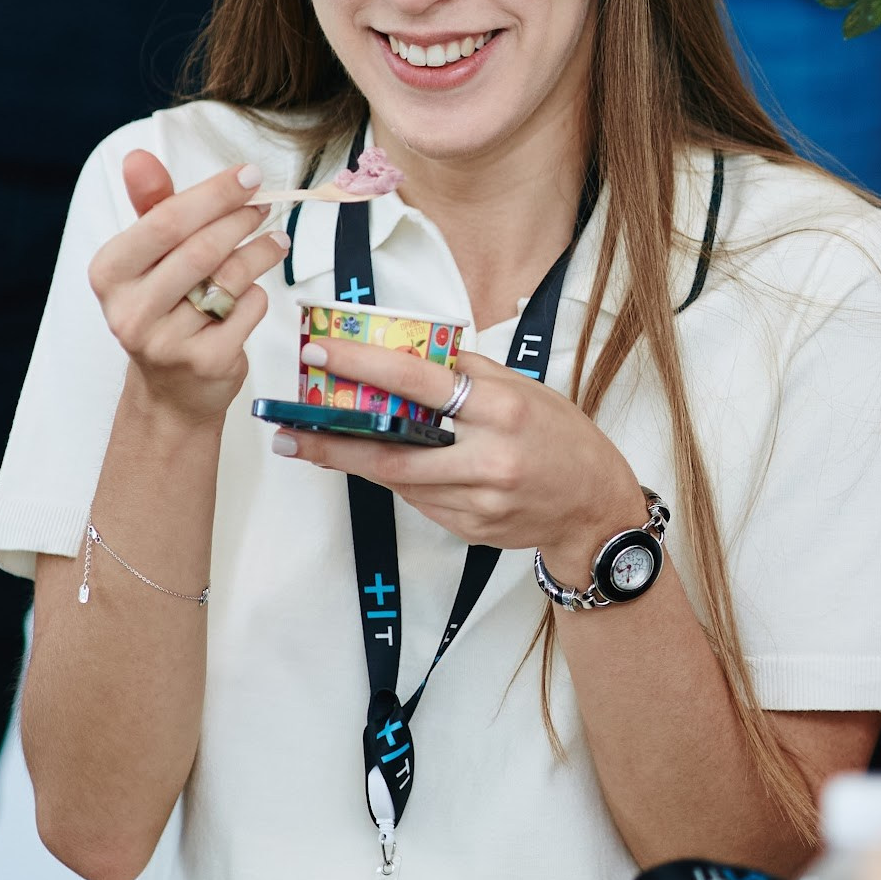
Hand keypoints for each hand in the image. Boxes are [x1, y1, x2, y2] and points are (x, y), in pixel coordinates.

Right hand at [89, 154, 288, 424]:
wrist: (171, 389)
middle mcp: (130, 310)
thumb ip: (152, 205)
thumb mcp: (148, 257)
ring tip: (274, 240)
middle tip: (265, 207)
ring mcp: (166, 341)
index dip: (213, 194)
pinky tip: (253, 291)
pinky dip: (258, 294)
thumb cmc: (164, 307)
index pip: (164, 222)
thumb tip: (138, 158)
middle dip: (241, 221)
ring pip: (229, 279)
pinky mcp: (205, 361)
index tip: (249, 176)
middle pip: (201, 249)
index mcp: (109, 273)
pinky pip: (248, 310)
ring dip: (261, 252)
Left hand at [273, 342, 645, 576]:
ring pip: (400, 481)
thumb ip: (470, 373)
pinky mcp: (471, 528)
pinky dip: (401, 481)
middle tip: (286, 430)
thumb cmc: (562, 439)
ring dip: (357, 461)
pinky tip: (390, 466)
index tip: (321, 353)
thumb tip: (411, 351)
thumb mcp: (526, 390)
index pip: (421, 381)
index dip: (365, 365)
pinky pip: (421, 501)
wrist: (594, 506)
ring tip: (315, 444)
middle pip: (393, 451)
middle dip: (331, 440)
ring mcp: (479, 501)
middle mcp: (490, 458)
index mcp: (504, 410)